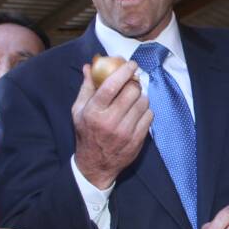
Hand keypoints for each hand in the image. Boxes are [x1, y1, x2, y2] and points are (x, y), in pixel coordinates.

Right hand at [73, 62, 151, 188]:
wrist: (96, 164)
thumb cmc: (86, 133)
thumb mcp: (79, 111)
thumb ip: (86, 88)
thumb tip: (89, 66)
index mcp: (94, 111)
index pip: (112, 86)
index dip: (124, 71)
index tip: (131, 64)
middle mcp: (110, 121)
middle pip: (132, 92)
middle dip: (133, 84)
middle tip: (132, 84)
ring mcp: (126, 131)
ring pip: (143, 102)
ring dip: (140, 97)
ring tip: (133, 99)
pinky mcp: (137, 139)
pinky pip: (149, 116)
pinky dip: (145, 110)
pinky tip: (137, 112)